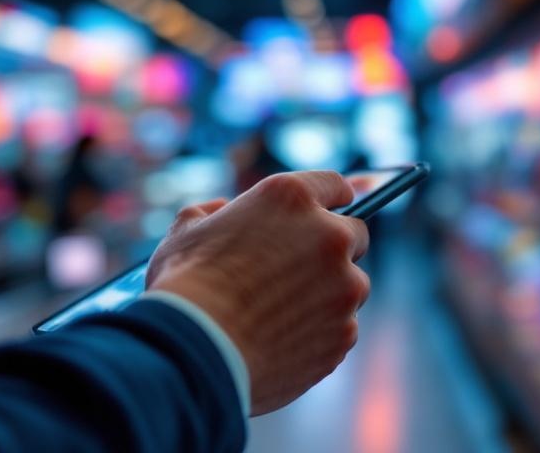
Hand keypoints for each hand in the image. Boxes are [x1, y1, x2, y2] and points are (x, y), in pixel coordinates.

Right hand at [146, 172, 370, 414]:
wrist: (195, 352)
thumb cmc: (185, 287)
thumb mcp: (188, 231)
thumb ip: (213, 213)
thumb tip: (220, 211)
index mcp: (291, 198)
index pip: (335, 186)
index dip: (334, 199)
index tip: (333, 211)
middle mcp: (329, 235)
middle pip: (354, 235)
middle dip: (333, 250)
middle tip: (299, 272)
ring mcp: (344, 285)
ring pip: (351, 286)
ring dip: (329, 294)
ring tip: (282, 314)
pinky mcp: (345, 330)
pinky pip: (342, 328)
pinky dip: (322, 333)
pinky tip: (285, 341)